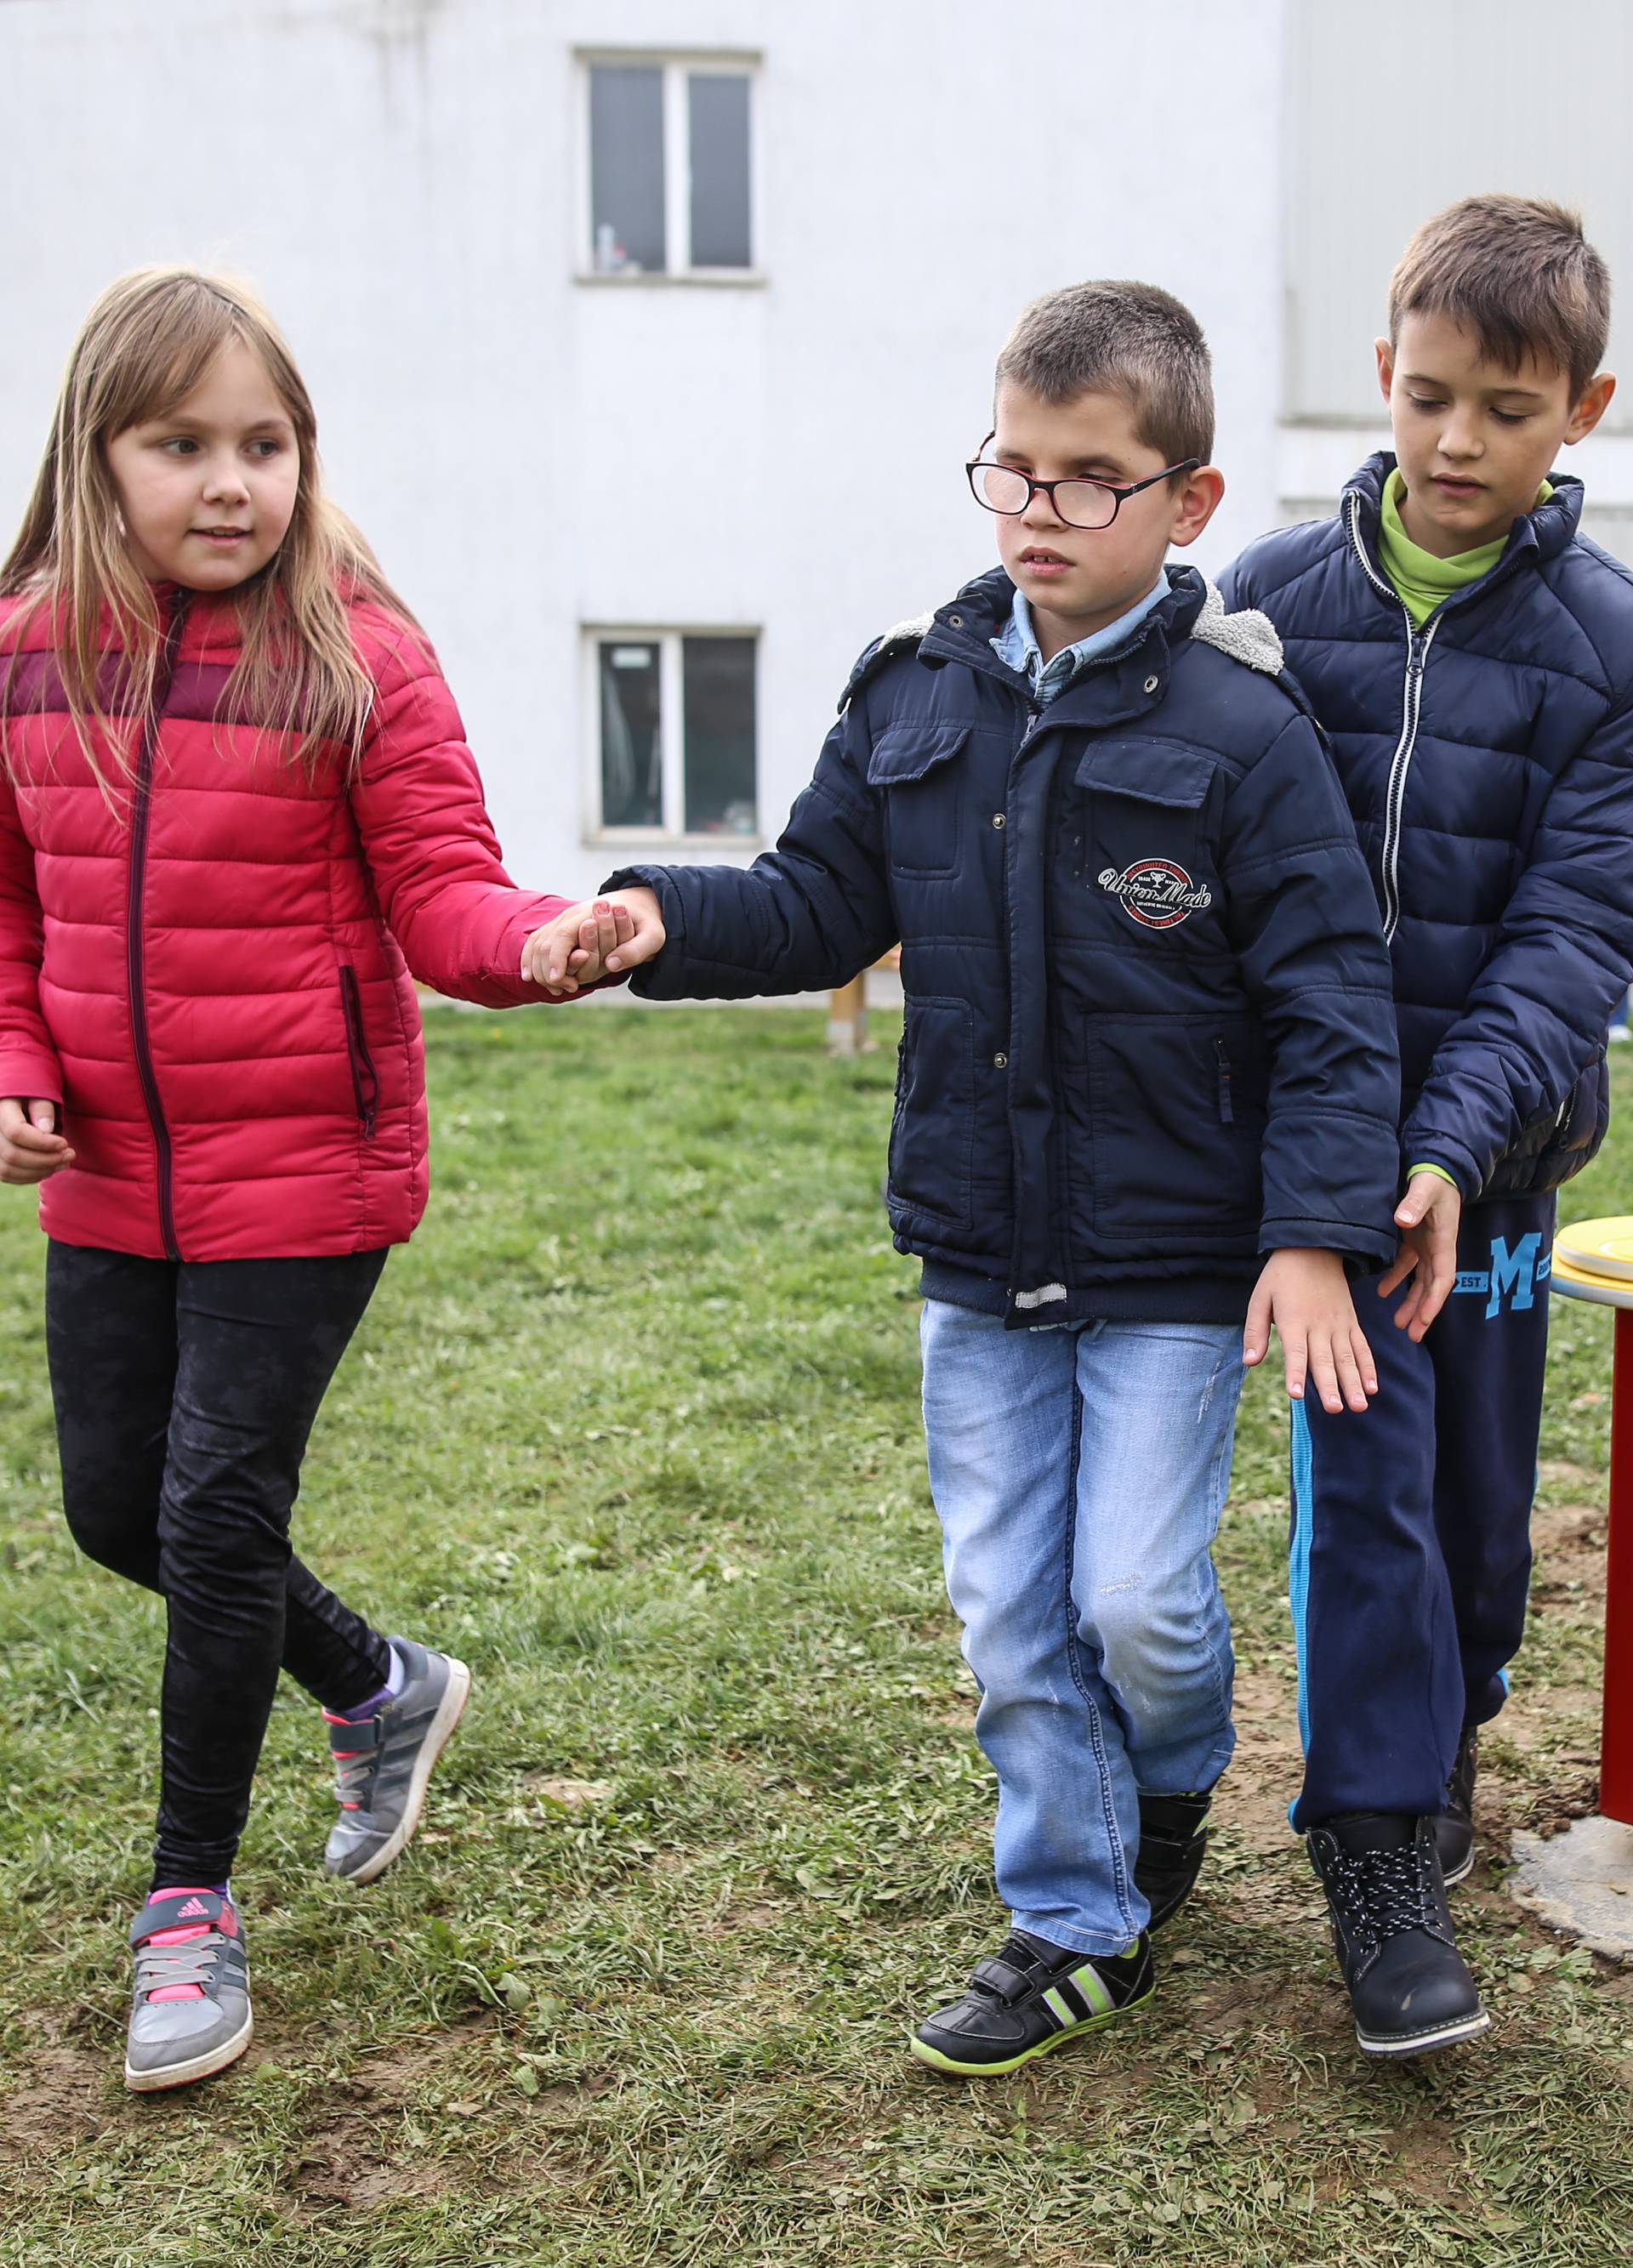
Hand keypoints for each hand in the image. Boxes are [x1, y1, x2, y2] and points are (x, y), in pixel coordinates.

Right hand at [0, 1097, 73, 1184]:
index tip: (64, 1143)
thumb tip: (47, 1129)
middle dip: (46, 1159)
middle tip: (70, 1155)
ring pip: (8, 1170)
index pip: (16, 1132)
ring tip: (64, 1162)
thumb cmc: (31, 1097)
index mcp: (0, 1110)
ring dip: (40, 1171)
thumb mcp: (39, 1092)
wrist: (17, 1103)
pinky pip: (8, 1176)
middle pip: (12, 1155)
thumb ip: (42, 1107)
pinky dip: (31, 1176)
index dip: (42, 1142)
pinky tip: (50, 1168)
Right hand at [522, 889, 665, 993]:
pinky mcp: (559, 929)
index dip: (557, 959)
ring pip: (536, 944)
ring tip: (555, 989)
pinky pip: (536, 943)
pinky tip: (529, 976)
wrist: (636, 903)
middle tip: (562, 990)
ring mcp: (561, 922)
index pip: (563, 936)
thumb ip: (636, 949)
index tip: (559, 980)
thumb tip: (612, 965)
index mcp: (589, 915)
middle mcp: (569, 917)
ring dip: (538, 968)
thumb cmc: (646, 922)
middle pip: (544, 943)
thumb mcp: (653, 935)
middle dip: (547, 970)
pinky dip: (529, 959)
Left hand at [1243, 1246, 1377, 1414]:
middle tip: (1335, 1409)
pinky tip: (1372, 1387)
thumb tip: (1249, 1362)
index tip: (1297, 1394)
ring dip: (1353, 1382)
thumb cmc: (1281, 1277)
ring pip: (1347, 1357)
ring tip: (1359, 1406)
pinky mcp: (1351, 1322)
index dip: (1296, 1373)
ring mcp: (1338, 1324)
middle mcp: (1318, 1324)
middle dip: (1330, 1386)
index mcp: (1293, 1319)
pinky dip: (1368, 1367)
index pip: (1295, 1351)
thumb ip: (1255, 1331)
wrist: (1314, 1247)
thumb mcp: (1260, 1298)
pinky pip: (1361, 1347)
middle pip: (1324, 1359)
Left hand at [1378, 1170, 1461, 1341]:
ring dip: (1411, 1303)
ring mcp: (1427, 1246)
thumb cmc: (1433, 1179)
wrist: (1436, 1167)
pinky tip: (1383, 1293)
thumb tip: (1403, 1220)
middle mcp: (1438, 1249)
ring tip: (1400, 1325)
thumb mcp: (1424, 1188)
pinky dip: (1396, 1280)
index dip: (1434, 1300)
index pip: (1442, 1279)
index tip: (1424, 1319)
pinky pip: (1407, 1267)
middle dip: (1424, 1313)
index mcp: (1443, 1242)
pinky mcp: (1415, 1240)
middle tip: (1413, 1336)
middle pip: (1433, 1288)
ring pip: (1421, 1282)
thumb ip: (1414, 1203)